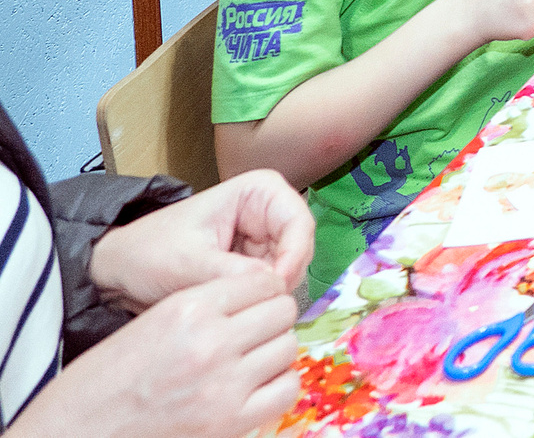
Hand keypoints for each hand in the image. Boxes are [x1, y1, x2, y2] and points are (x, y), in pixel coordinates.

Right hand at [17, 266, 300, 437]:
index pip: (263, 281)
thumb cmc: (104, 381)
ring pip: (288, 348)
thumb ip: (205, 308)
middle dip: (273, 320)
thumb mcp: (151, 323)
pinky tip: (255, 389)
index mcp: (188, 309)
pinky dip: (278, 387)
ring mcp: (225, 384)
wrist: (76, 431)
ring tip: (250, 362)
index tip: (257, 304)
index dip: (264, 291)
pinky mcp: (230, 421)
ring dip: (275, 353)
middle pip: (283, 312)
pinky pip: (286, 390)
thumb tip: (259, 302)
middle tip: (255, 334)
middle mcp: (212, 342)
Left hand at [89, 172, 313, 311]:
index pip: (299, 223)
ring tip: (238, 308)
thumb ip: (232, 273)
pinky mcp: (254, 262)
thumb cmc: (147, 254)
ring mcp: (263, 237)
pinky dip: (259, 298)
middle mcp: (268, 210)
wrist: (119, 272)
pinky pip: (273, 283)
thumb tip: (273, 287)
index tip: (275, 289)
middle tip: (257, 306)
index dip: (293, 257)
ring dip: (269, 291)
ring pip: (290, 269)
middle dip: (281, 278)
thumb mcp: (188, 264)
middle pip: (299, 248)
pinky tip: (236, 309)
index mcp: (259, 191)